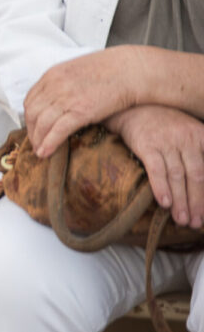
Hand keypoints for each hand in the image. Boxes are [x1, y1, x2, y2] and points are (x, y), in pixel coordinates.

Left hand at [26, 49, 138, 156]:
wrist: (132, 69)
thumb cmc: (111, 70)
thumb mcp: (78, 71)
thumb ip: (63, 84)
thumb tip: (57, 99)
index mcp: (53, 74)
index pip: (30, 100)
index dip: (30, 117)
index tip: (33, 128)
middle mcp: (55, 85)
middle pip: (32, 113)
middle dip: (32, 131)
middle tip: (35, 143)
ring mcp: (67, 98)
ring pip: (42, 123)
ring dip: (38, 140)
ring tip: (40, 151)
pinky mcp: (82, 110)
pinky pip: (58, 130)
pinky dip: (49, 143)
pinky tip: (45, 153)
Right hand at [106, 105, 203, 227]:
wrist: (134, 108)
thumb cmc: (166, 126)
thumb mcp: (191, 132)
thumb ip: (200, 153)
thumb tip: (201, 183)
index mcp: (201, 136)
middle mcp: (186, 138)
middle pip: (197, 176)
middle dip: (197, 202)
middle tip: (196, 222)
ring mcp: (166, 141)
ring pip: (177, 176)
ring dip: (181, 201)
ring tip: (182, 220)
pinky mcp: (146, 144)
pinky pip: (156, 169)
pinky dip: (161, 187)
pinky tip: (165, 203)